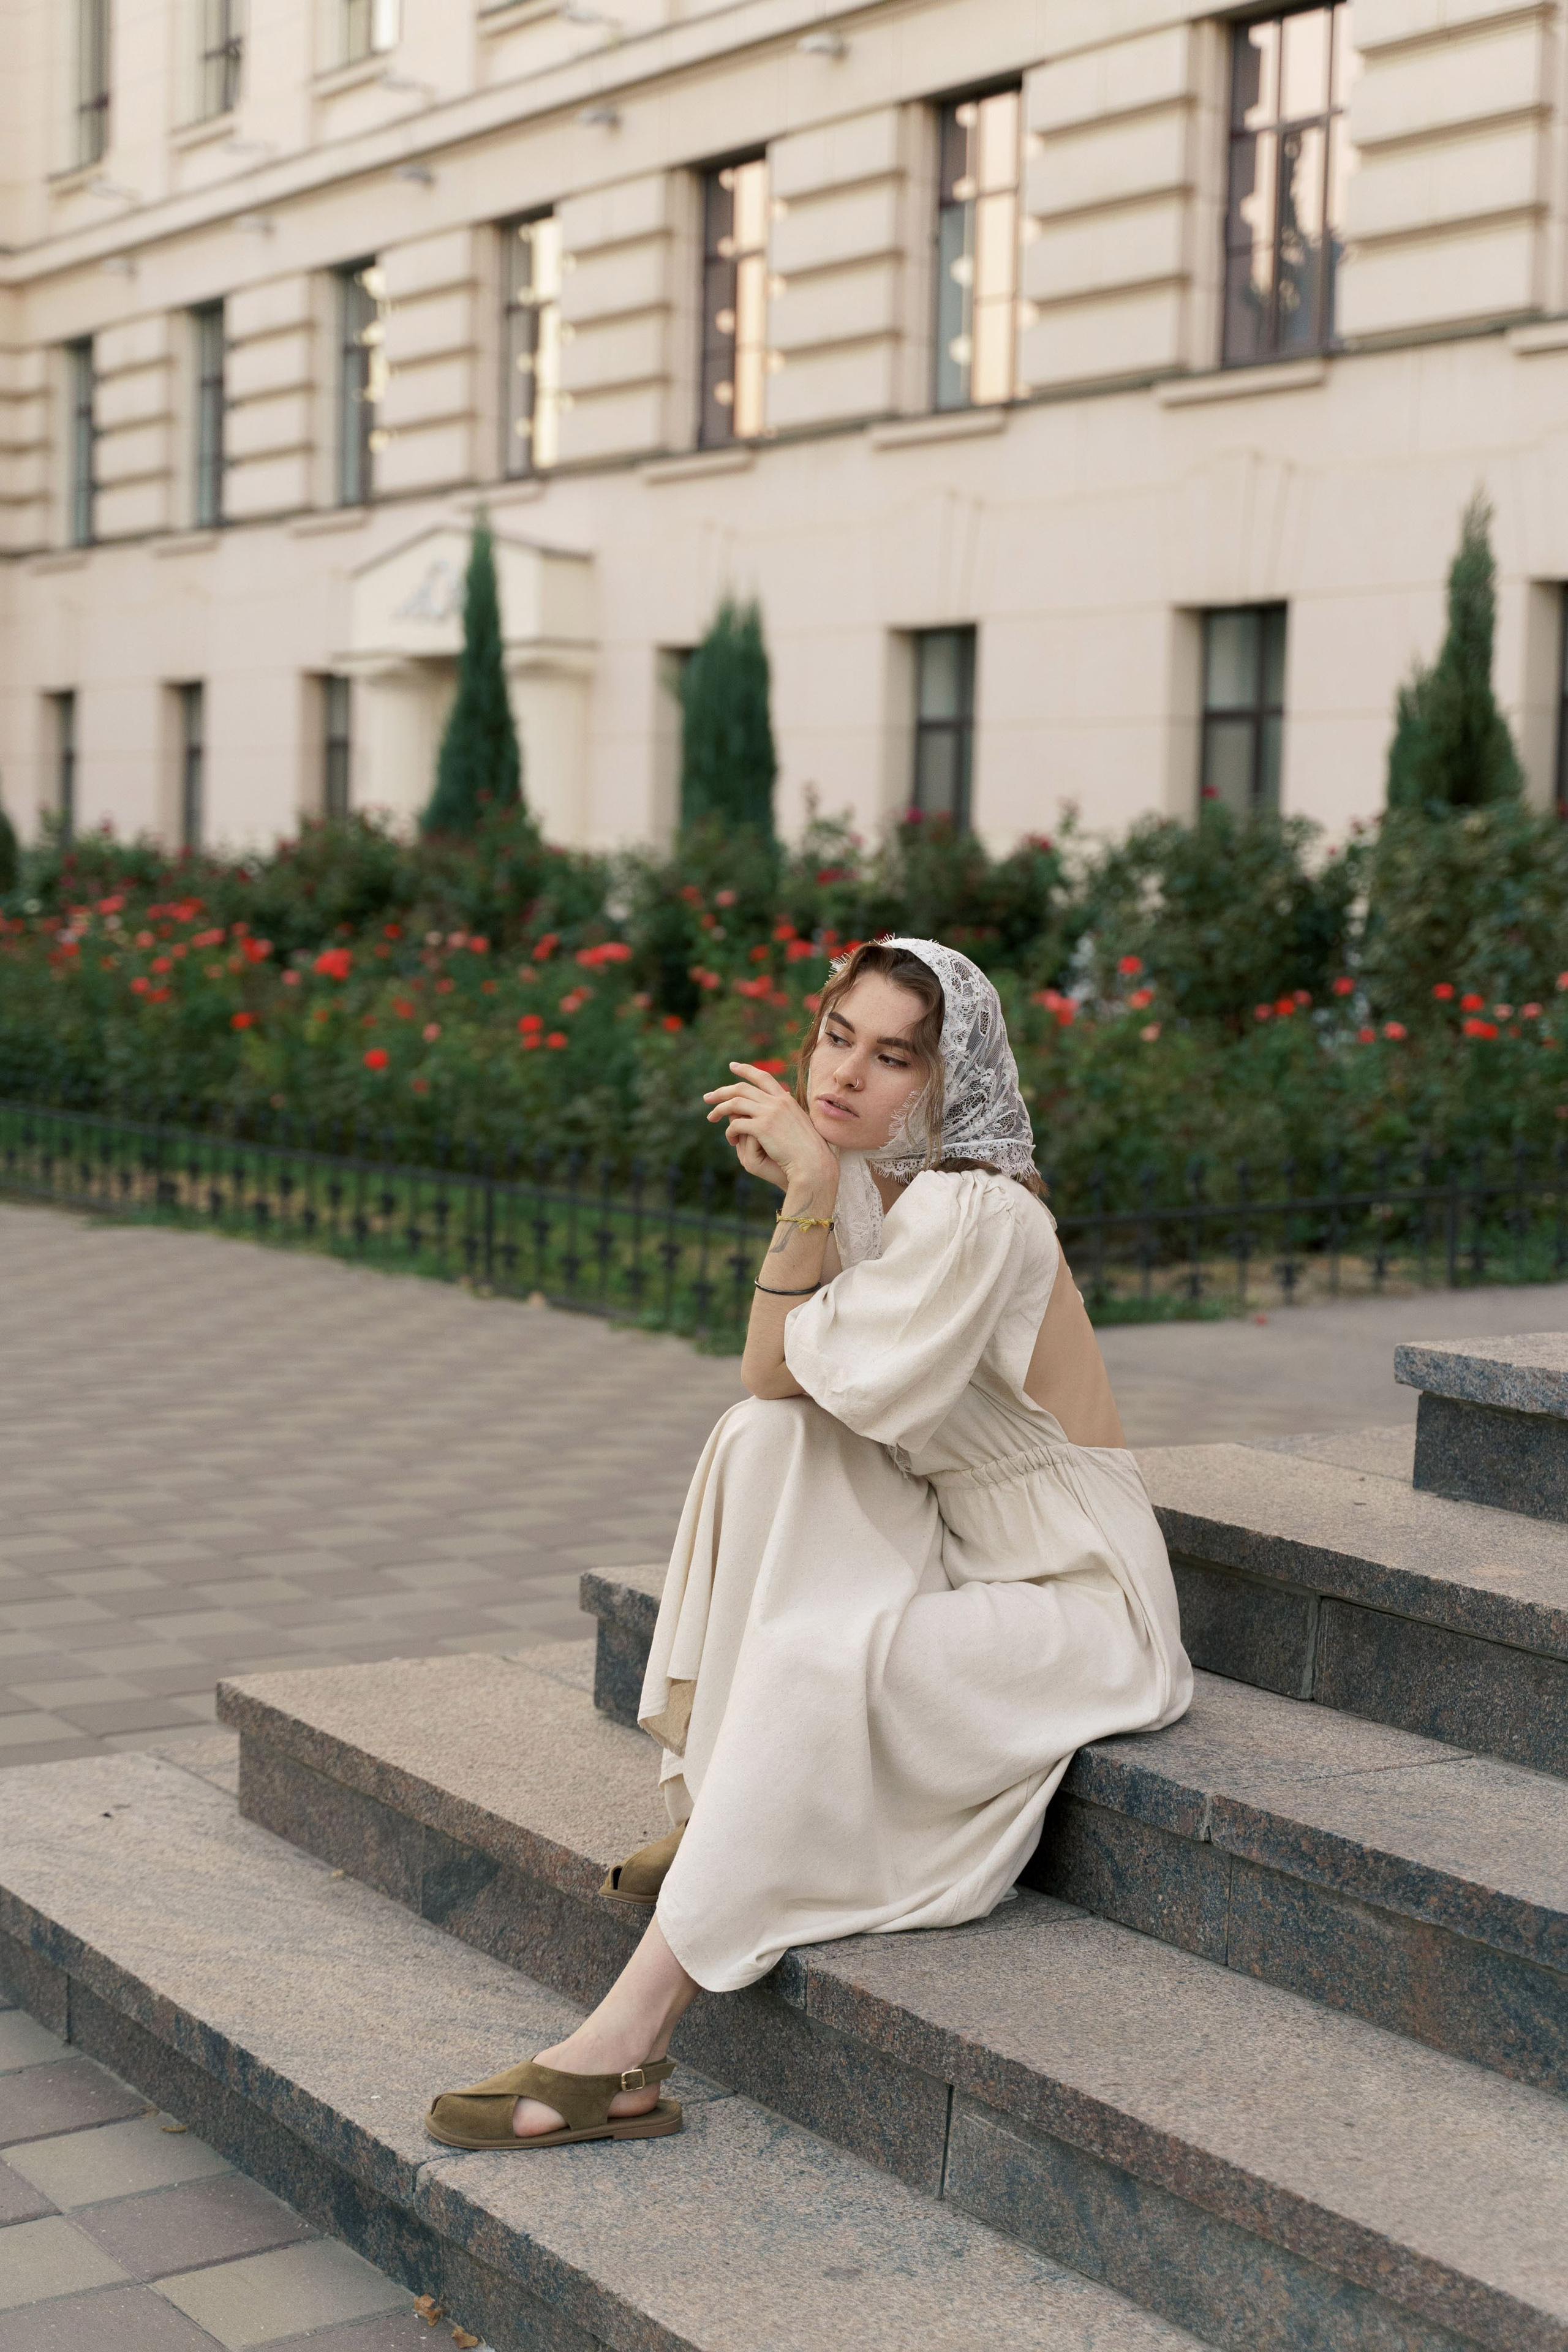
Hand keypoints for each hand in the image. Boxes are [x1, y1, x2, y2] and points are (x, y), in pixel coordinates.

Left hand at [703, 1063, 836, 1198]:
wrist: (813, 1163)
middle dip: (721, 1091)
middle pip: (742, 1088)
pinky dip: (730, 1132)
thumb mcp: (797, 1123)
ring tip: (711, 1118)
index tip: (732, 1066)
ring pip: (735, 1103)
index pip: (763, 1076)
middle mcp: (777, 1101)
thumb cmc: (807, 1149)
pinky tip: (731, 1140)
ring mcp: (770, 1113)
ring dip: (719, 1110)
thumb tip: (777, 1100)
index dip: (746, 1070)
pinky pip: (736, 1124)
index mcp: (785, 1099)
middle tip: (707, 1098)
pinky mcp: (763, 1127)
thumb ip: (785, 1110)